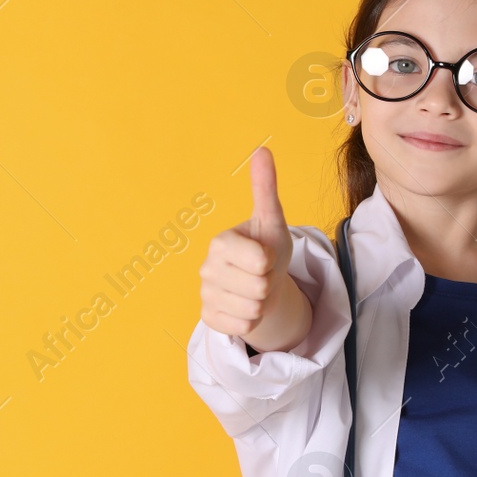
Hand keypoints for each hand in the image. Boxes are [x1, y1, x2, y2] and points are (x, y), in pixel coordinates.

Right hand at [199, 146, 299, 344]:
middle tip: (261, 275)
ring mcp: (205, 294)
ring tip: (255, 289)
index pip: (260, 262)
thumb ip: (265, 187)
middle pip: (258, 288)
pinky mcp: (208, 318)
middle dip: (268, 284)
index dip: (271, 261)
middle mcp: (206, 268)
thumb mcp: (272, 220)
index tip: (264, 255)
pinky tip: (244, 306)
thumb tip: (262, 150)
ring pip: (252, 309)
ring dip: (262, 303)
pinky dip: (251, 320)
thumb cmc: (267, 247)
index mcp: (219, 242)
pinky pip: (243, 326)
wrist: (262, 282)